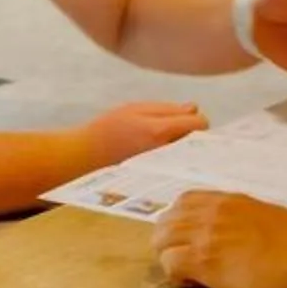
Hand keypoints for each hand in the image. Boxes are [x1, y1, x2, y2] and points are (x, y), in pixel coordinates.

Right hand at [84, 100, 207, 165]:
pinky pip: (177, 166)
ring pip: (188, 155)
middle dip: (190, 134)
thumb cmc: (109, 128)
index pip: (199, 124)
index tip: (185, 118)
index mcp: (160, 131)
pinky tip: (157, 157)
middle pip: (197, 142)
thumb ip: (167, 108)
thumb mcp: (136, 109)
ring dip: (183, 148)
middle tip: (172, 131)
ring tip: (161, 146)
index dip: (196, 118)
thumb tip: (194, 108)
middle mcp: (164, 152)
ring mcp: (162, 168)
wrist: (87, 157)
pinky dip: (174, 160)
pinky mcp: (158, 179)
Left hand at [152, 191, 286, 287]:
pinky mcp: (205, 259)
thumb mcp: (276, 221)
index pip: (185, 202)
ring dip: (170, 258)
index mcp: (231, 201)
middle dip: (170, 242)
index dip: (184, 225)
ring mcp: (207, 233)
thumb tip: (252, 239)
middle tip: (189, 264)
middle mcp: (213, 211)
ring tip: (191, 277)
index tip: (196, 244)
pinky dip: (177, 277)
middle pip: (165, 220)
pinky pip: (169, 264)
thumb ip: (255, 224)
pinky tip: (198, 285)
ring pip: (160, 239)